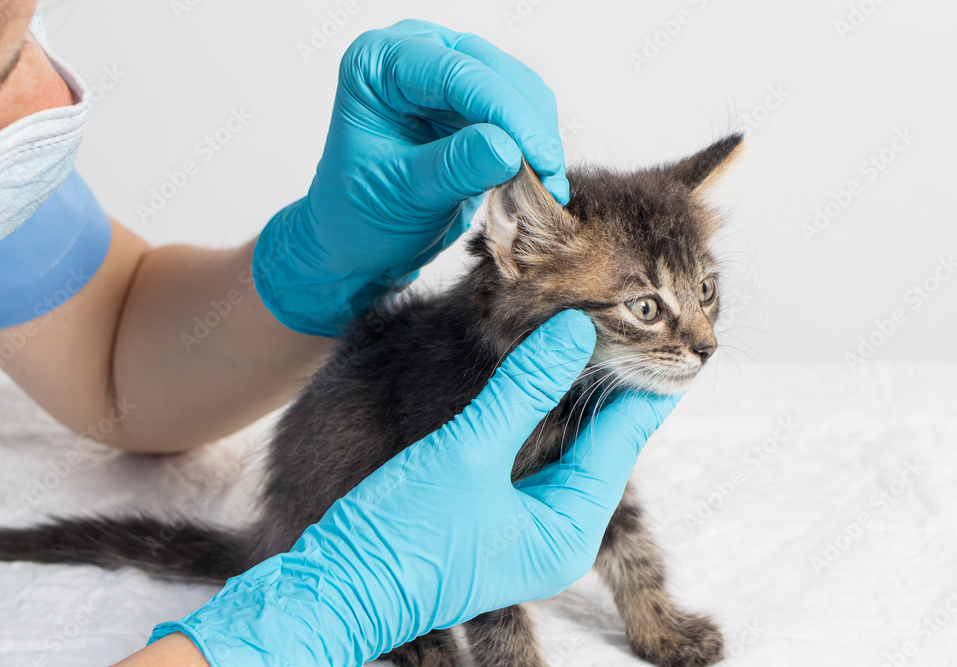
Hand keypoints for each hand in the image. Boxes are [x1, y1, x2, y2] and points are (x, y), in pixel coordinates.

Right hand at [148, 310, 679, 665]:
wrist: (337, 586)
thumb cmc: (404, 534)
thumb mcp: (470, 450)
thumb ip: (525, 388)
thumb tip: (576, 332)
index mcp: (569, 529)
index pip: (621, 440)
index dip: (637, 381)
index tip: (657, 328)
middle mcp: (557, 532)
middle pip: (597, 443)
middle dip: (600, 382)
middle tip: (613, 316)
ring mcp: (525, 525)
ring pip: (562, 446)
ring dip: (564, 395)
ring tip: (576, 334)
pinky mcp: (494, 515)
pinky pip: (529, 456)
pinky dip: (532, 416)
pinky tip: (531, 376)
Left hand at [253, 19, 568, 335]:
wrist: (357, 243)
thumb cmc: (360, 218)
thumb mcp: (404, 196)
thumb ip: (454, 168)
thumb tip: (509, 147)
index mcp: (378, 64)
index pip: (457, 73)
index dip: (507, 114)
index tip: (540, 158)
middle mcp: (414, 54)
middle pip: (494, 71)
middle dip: (528, 126)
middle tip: (551, 179)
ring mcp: (445, 72)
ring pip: (517, 87)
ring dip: (538, 135)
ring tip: (544, 187)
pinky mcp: (471, 100)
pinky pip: (520, 109)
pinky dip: (534, 143)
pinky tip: (536, 178)